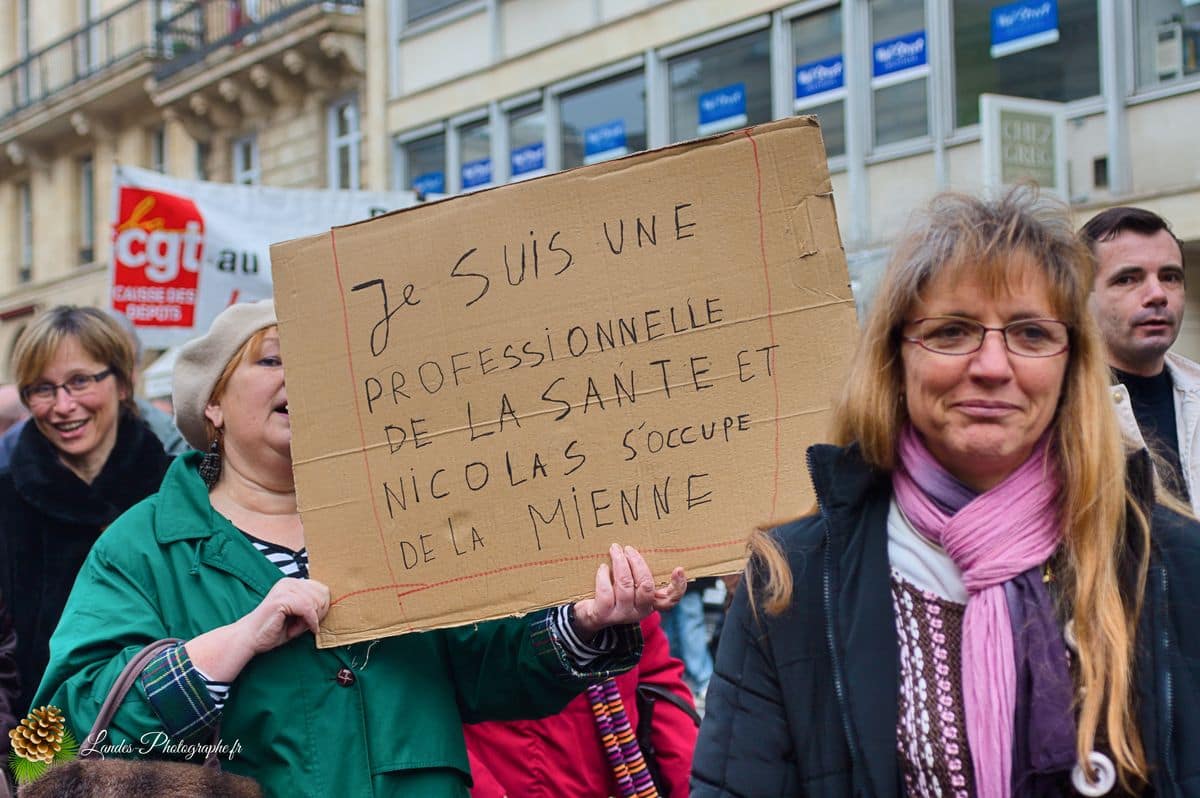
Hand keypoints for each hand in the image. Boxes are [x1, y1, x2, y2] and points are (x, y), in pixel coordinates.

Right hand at [185, 577, 329, 681]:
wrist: (249, 638)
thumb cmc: (273, 629)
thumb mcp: (298, 616)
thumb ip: (312, 608)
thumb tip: (331, 606)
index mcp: (293, 583)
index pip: (322, 589)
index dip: (323, 607)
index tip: (315, 622)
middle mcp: (289, 582)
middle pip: (322, 594)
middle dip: (318, 614)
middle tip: (304, 626)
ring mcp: (284, 589)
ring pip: (316, 602)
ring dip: (311, 619)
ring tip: (296, 628)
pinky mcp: (281, 599)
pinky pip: (307, 609)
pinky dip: (309, 621)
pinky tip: (301, 631)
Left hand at [572, 544, 686, 637]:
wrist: (588, 615)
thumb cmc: (613, 592)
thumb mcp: (631, 585)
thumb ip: (639, 573)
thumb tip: (638, 548)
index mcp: (651, 603)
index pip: (670, 599)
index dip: (678, 586)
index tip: (678, 568)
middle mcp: (640, 611)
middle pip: (646, 586)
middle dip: (637, 563)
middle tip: (628, 548)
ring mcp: (622, 615)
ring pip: (626, 586)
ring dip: (620, 564)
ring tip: (615, 550)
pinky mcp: (604, 614)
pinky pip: (606, 592)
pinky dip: (603, 576)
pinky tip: (603, 567)